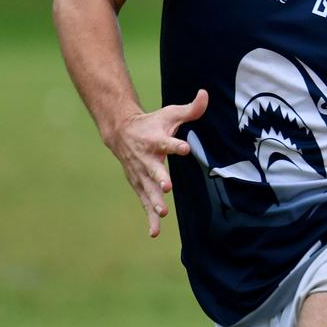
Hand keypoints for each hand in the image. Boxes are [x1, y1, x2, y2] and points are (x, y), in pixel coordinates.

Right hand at [103, 89, 207, 237]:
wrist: (121, 132)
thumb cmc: (152, 123)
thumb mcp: (171, 113)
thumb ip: (191, 109)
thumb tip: (205, 94)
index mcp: (155, 139)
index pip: (168, 142)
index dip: (176, 145)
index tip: (185, 147)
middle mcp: (147, 158)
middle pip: (154, 169)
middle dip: (160, 178)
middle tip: (167, 187)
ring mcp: (141, 173)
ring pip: (147, 189)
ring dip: (154, 200)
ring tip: (163, 212)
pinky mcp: (139, 184)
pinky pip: (144, 202)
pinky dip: (149, 217)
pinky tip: (155, 232)